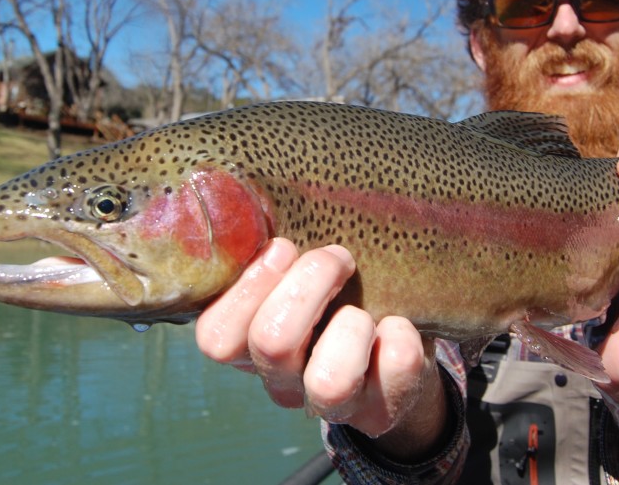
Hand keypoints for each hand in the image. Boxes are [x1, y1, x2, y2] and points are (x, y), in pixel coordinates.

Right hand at [195, 239, 445, 455]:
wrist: (393, 351)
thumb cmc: (338, 294)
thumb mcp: (301, 274)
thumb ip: (280, 254)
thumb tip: (271, 204)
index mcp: (249, 348)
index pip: (218, 337)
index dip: (250, 287)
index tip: (285, 247)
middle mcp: (282, 382)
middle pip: (272, 342)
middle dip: (309, 284)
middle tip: (338, 257)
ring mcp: (330, 405)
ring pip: (329, 380)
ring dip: (352, 327)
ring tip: (364, 309)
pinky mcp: (380, 413)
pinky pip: (393, 373)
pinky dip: (400, 338)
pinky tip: (398, 325)